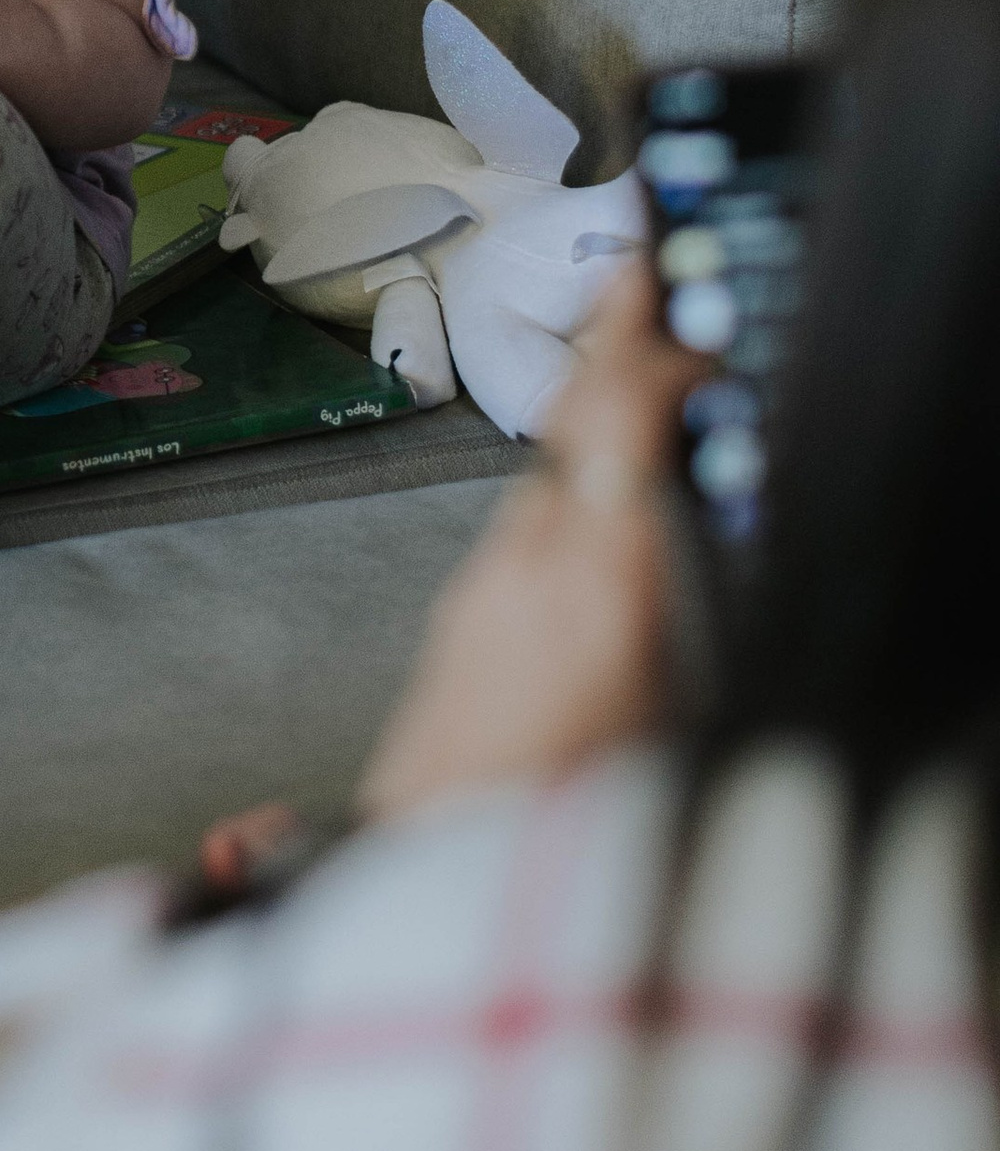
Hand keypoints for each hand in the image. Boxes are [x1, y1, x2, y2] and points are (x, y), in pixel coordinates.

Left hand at [358, 262, 704, 822]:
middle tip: (641, 270)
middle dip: (614, 343)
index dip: (651, 354)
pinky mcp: (464, 620)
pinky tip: (595, 479)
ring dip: (591, 409)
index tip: (682, 310)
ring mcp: (486, 591)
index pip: (619, 426)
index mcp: (597, 595)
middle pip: (574, 423)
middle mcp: (528, 575)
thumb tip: (718, 551)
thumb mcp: (681, 732)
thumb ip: (699, 628)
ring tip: (629, 349)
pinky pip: (527, 520)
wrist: (433, 880)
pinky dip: (568, 477)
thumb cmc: (558, 833)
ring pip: (548, 469)